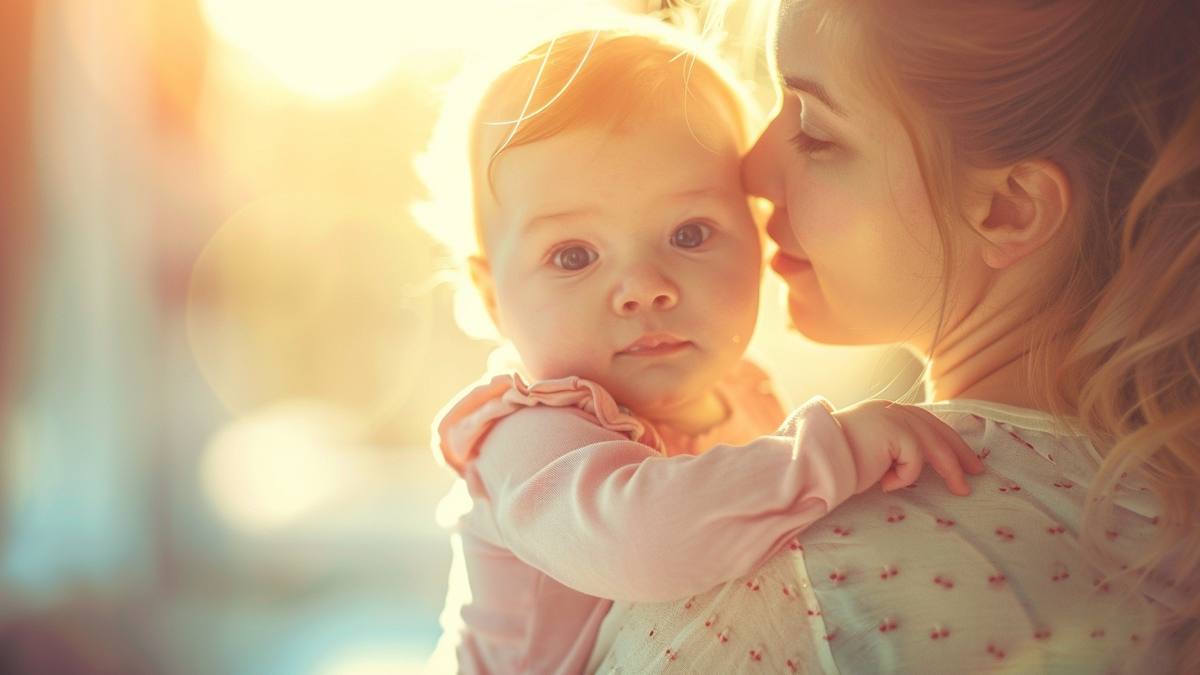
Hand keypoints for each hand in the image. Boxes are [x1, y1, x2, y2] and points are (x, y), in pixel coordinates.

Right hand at [832, 400, 984, 495]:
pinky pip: (914, 458)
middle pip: (937, 429)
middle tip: (977, 472)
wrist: (813, 460)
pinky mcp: (893, 430)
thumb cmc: (835, 463)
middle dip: (960, 451)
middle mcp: (890, 409)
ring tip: (960, 489)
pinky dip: (904, 476)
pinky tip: (884, 485)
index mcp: (884, 411)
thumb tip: (919, 466)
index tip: (963, 460)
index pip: (925, 423)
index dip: (948, 440)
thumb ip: (893, 451)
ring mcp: (892, 416)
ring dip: (950, 468)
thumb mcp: (871, 453)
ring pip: (934, 443)